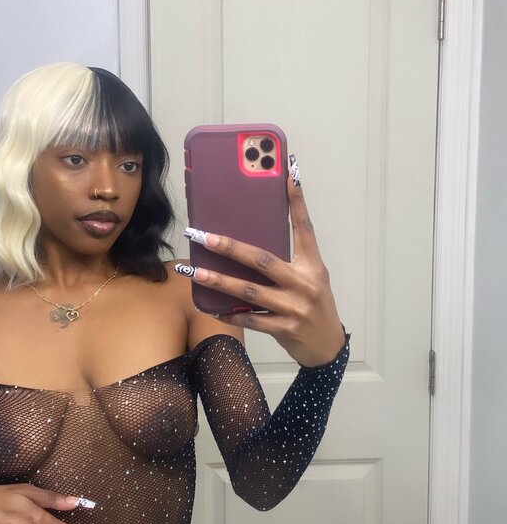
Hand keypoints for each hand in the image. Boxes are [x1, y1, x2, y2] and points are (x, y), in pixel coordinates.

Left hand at [179, 160, 346, 367]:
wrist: (328, 347)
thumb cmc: (315, 306)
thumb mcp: (311, 277)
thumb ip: (289, 259)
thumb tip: (252, 242)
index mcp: (312, 265)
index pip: (304, 227)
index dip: (297, 202)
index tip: (289, 176)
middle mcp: (303, 283)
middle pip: (262, 260)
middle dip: (230, 247)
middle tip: (204, 236)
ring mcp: (294, 307)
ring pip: (249, 291)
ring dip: (219, 281)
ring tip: (195, 271)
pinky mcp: (284, 329)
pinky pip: (251, 320)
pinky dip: (230, 314)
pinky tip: (210, 308)